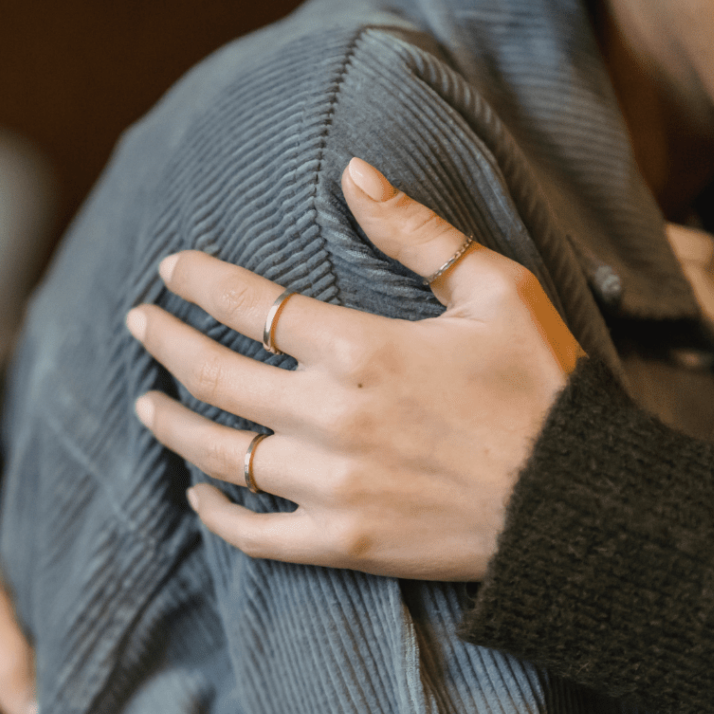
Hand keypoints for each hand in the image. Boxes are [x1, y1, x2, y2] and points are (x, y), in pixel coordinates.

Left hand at [126, 157, 582, 581]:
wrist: (575, 503)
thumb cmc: (543, 390)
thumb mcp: (497, 291)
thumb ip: (417, 233)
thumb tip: (354, 171)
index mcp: (362, 349)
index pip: (252, 306)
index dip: (201, 283)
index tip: (170, 269)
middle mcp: (332, 417)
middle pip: (217, 375)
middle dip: (166, 343)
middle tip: (139, 323)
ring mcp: (332, 486)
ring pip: (222, 454)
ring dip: (174, 425)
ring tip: (146, 404)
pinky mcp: (345, 543)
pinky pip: (256, 534)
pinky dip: (218, 515)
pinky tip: (198, 496)